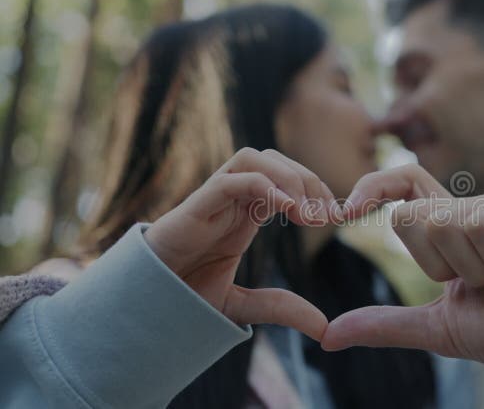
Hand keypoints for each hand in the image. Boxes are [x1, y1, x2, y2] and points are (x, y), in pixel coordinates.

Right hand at [145, 148, 340, 340]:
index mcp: (244, 212)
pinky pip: (232, 180)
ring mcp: (212, 199)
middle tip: (326, 216)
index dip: (315, 190)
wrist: (145, 307)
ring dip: (288, 178)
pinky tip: (286, 210)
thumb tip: (324, 327)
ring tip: (306, 215)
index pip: (286, 178)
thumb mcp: (243, 306)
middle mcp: (230, 199)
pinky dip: (263, 185)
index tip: (336, 217)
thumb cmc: (185, 297)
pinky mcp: (195, 207)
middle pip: (276, 160)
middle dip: (308, 180)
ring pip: (254, 158)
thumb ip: (281, 309)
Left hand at [322, 165, 483, 373]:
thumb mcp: (442, 328)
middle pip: (413, 219)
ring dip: (480, 268)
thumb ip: (387, 324)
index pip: (402, 192)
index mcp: (452, 231)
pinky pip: (482, 223)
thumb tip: (329, 336)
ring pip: (446, 223)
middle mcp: (474, 208)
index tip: (344, 210)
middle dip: (445, 267)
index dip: (371, 190)